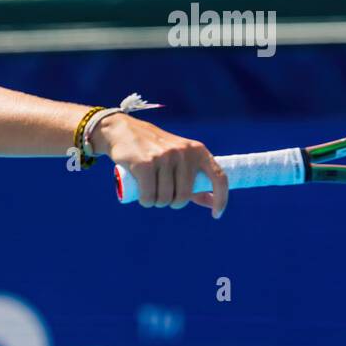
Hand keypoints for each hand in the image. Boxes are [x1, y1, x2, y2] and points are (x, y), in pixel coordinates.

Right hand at [91, 114, 227, 217]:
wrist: (124, 131)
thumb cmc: (155, 150)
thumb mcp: (179, 159)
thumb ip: (196, 180)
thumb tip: (213, 203)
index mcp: (198, 151)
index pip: (218, 177)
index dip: (221, 199)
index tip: (217, 215)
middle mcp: (183, 152)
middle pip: (184, 195)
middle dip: (173, 203)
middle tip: (163, 197)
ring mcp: (164, 157)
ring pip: (165, 197)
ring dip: (157, 203)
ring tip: (151, 195)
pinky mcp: (145, 164)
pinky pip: (149, 195)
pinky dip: (147, 202)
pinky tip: (144, 199)